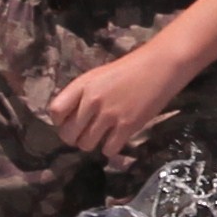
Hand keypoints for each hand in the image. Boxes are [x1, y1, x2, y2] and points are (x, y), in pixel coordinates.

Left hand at [45, 43, 188, 163]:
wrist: (161, 65)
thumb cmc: (129, 70)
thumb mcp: (99, 76)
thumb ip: (82, 95)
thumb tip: (68, 119)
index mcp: (82, 85)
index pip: (55, 112)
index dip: (60, 121)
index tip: (70, 121)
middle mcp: (92, 100)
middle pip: (68, 135)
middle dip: (75, 137)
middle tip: (86, 133)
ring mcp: (109, 114)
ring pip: (86, 145)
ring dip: (93, 144)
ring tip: (103, 135)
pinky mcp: (127, 126)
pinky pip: (108, 150)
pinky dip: (111, 148)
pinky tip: (116, 139)